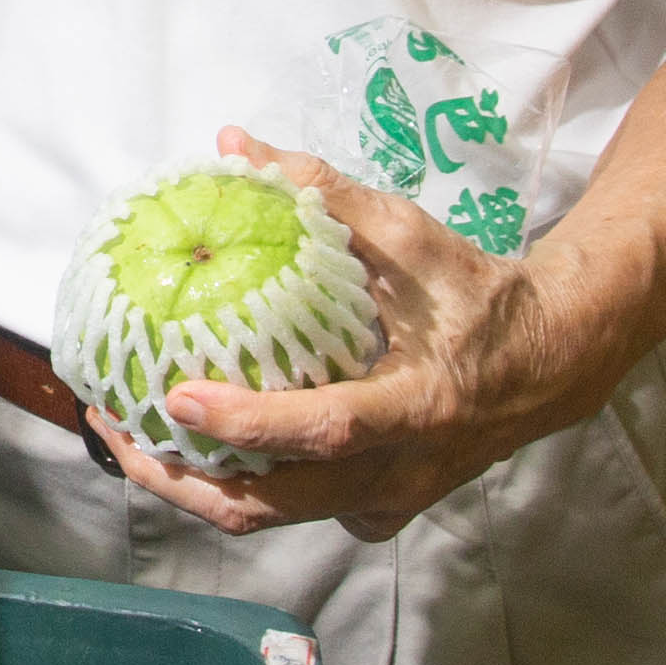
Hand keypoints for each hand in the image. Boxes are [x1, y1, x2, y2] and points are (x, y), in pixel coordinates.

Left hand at [106, 128, 613, 544]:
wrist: (553, 362)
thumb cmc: (478, 296)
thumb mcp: (411, 236)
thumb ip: (325, 193)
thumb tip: (236, 147)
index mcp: (417, 406)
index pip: (325, 429)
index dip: (248, 423)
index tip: (178, 397)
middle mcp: (398, 471)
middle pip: (273, 505)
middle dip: (179, 475)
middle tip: (112, 423)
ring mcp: (385, 501)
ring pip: (272, 517)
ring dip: (194, 484)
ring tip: (129, 436)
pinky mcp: (375, 510)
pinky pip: (293, 510)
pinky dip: (236, 484)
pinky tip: (192, 442)